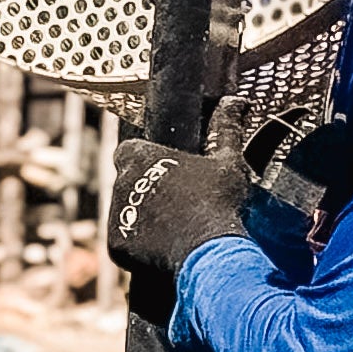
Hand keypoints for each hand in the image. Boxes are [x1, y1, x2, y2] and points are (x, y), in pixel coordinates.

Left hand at [105, 137, 253, 287]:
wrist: (209, 249)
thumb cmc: (218, 201)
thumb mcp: (228, 160)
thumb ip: (226, 127)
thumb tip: (235, 102)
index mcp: (140, 156)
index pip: (130, 150)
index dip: (147, 160)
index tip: (166, 172)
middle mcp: (121, 181)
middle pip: (128, 182)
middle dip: (146, 190)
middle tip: (177, 203)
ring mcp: (116, 213)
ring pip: (126, 212)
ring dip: (143, 218)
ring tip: (175, 227)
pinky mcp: (117, 243)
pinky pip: (125, 242)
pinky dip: (140, 247)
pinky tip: (166, 247)